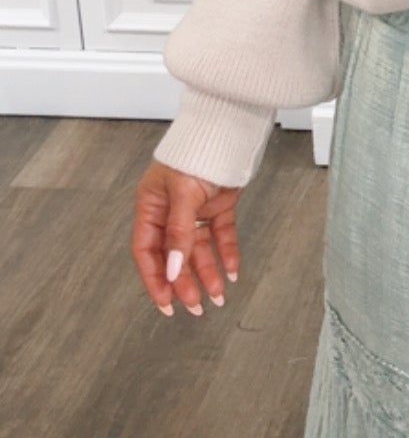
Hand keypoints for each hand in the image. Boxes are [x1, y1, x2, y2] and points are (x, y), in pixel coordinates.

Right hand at [131, 156, 242, 317]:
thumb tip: (174, 269)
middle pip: (174, 256)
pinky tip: (232, 272)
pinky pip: (220, 236)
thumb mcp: (182, 194)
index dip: (155, 279)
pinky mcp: (218, 206)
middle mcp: (170, 211)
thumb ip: (179, 233)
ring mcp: (195, 210)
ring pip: (198, 250)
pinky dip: (226, 253)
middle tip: (195, 307)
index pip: (147, 251)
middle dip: (184, 283)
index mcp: (150, 207)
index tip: (165, 303)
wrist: (228, 130)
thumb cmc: (195, 152)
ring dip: (207, 273)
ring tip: (217, 297)